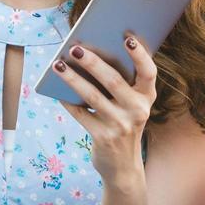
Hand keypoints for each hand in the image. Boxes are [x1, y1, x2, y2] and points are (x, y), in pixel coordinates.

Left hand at [50, 31, 156, 180]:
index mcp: (147, 98)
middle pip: (114, 81)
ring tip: (57, 65)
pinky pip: (80, 114)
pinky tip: (55, 90)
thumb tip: (89, 55)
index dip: (140, 55)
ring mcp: (121, 125)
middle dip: (93, 62)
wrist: (123, 167)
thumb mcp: (130, 107)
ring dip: (73, 79)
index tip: (126, 37)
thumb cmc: (123, 125)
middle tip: (75, 48)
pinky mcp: (103, 137)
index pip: (149, 72)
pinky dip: (67, 101)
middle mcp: (138, 110)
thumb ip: (120, 85)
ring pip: (92, 96)